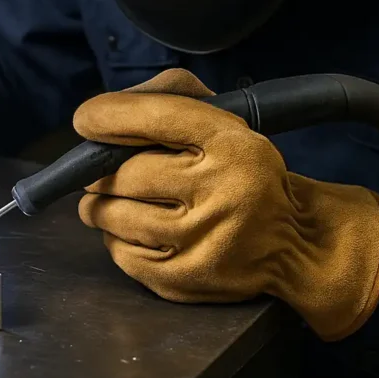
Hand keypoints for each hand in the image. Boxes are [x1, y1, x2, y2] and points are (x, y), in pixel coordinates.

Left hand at [75, 69, 378, 341]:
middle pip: (125, 174)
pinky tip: (132, 226)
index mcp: (231, 142)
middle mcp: (220, 191)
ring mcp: (202, 241)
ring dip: (100, 203)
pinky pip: (120, 252)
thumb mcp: (222, 118)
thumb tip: (101, 115)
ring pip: (114, 215)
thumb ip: (166, 97)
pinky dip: (114, 235)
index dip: (108, 116)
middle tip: (102, 167)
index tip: (85, 120)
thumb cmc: (241, 166)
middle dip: (101, 169)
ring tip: (111, 195)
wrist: (292, 240)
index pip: (156, 118)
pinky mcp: (185, 280)